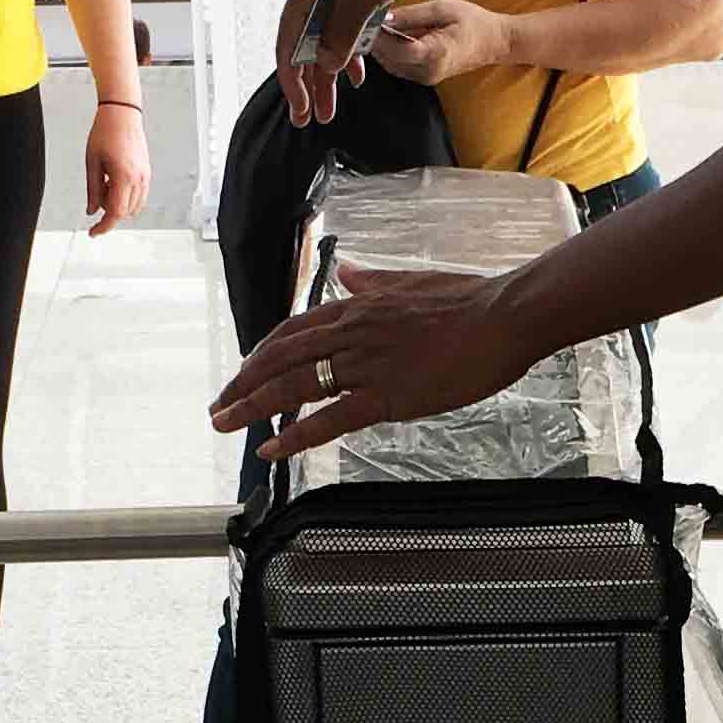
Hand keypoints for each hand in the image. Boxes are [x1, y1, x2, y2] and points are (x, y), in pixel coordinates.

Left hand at [85, 97, 151, 234]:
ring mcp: (145, 177)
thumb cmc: (105, 132)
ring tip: (105, 183)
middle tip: (95, 197)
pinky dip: (126, 197)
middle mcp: (138, 179)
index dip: (103, 226)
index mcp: (123, 176)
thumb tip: (91, 210)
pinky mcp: (147, 173)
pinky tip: (114, 182)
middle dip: (108, 212)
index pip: (115, 213)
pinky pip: (139, 196)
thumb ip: (92, 189)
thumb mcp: (92, 162)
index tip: (94, 232)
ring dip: (118, 204)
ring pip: (133, 207)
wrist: (122, 114)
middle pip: (125, 212)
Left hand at [210, 260, 528, 463]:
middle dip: (243, 383)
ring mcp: (367, 364)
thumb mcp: (412, 283)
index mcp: (358, 307)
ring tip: (226, 424)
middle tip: (218, 406)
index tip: (245, 373)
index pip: (294, 331)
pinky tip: (272, 449)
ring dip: (253, 406)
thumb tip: (346, 273)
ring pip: (295, 386)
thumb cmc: (469, 300)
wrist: (503, 316)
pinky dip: (295, 434)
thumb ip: (373, 282)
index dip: (263, 354)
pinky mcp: (387, 395)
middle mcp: (352, 332)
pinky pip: (330, 419)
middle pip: (281, 358)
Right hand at [275, 0, 438, 125]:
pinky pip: (344, 28)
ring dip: (330, 73)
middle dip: (309, 84)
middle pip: (304, 46)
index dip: (292, 80)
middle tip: (312, 118)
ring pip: (326, 40)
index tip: (301, 109)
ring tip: (333, 107)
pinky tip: (359, 73)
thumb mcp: (362, 1)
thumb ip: (341, 37)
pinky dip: (350, 51)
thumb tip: (324, 67)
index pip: (288, 43)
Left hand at [367, 0, 507, 87]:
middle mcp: (428, 72)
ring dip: (380, 46)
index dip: (380, 35)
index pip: (398, 49)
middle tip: (365, 16)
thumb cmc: (472, 22)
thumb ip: (411, 15)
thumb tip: (383, 17)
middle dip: (375, 40)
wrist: (492, 42)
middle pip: (389, 59)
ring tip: (374, 22)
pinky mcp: (421, 78)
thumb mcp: (442, 9)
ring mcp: (425, 78)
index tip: (368, 18)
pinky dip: (389, 51)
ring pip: (389, 64)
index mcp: (437, 53)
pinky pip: (396, 65)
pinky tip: (388, 34)